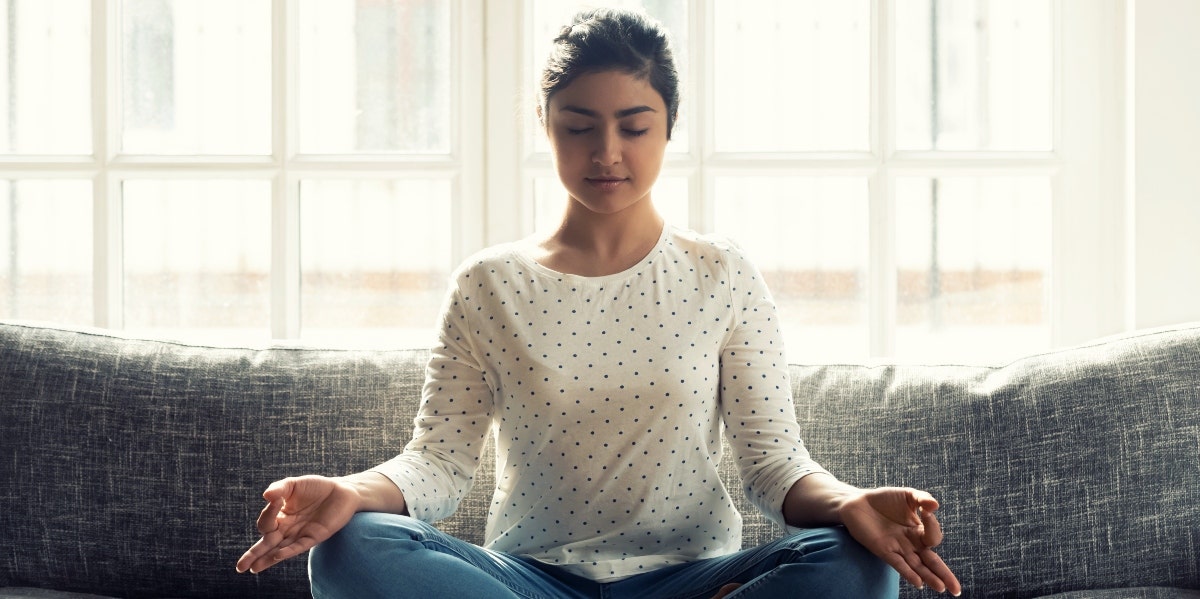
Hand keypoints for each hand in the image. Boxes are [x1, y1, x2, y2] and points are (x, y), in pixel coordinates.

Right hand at [236, 475, 359, 573]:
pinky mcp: (314, 537)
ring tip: (253, 568)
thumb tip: (266, 495)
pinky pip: (298, 547)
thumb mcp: (294, 484)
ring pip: (279, 550)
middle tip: (239, 567)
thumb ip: (280, 488)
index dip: (268, 512)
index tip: (276, 499)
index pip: (266, 521)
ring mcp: (300, 534)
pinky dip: (287, 551)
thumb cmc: (316, 487)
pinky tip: (276, 556)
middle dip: (253, 554)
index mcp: (280, 516)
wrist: (342, 491)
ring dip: (267, 559)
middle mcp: (288, 528)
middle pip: (267, 543)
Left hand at [839, 487, 961, 595]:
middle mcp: (910, 543)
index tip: (927, 511)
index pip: (933, 536)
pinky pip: (898, 564)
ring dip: (929, 577)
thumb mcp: (907, 495)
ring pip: (917, 567)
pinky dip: (908, 573)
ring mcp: (897, 548)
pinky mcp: (883, 550)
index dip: (933, 525)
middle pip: (931, 561)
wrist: (857, 502)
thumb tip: (936, 506)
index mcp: (918, 531)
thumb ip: (923, 498)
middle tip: (956, 590)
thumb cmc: (883, 499)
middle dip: (944, 574)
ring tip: (941, 588)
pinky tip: (918, 582)